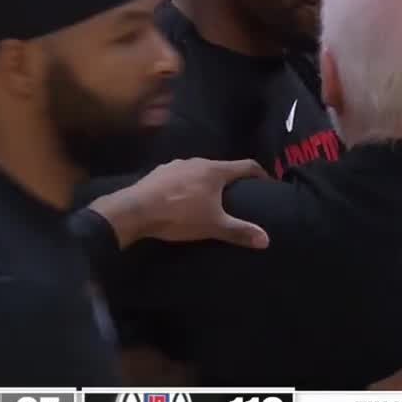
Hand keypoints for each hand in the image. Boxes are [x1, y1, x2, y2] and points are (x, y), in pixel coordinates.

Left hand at [90, 158, 270, 249]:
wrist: (134, 211)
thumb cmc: (179, 215)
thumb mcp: (213, 226)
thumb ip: (240, 231)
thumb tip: (266, 240)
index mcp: (215, 170)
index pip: (246, 165)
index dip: (260, 173)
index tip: (267, 181)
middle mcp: (197, 162)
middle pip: (221, 167)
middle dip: (231, 180)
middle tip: (238, 194)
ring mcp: (175, 165)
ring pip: (198, 171)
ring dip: (206, 182)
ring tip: (209, 198)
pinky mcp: (158, 173)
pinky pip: (180, 176)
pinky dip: (186, 185)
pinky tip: (182, 199)